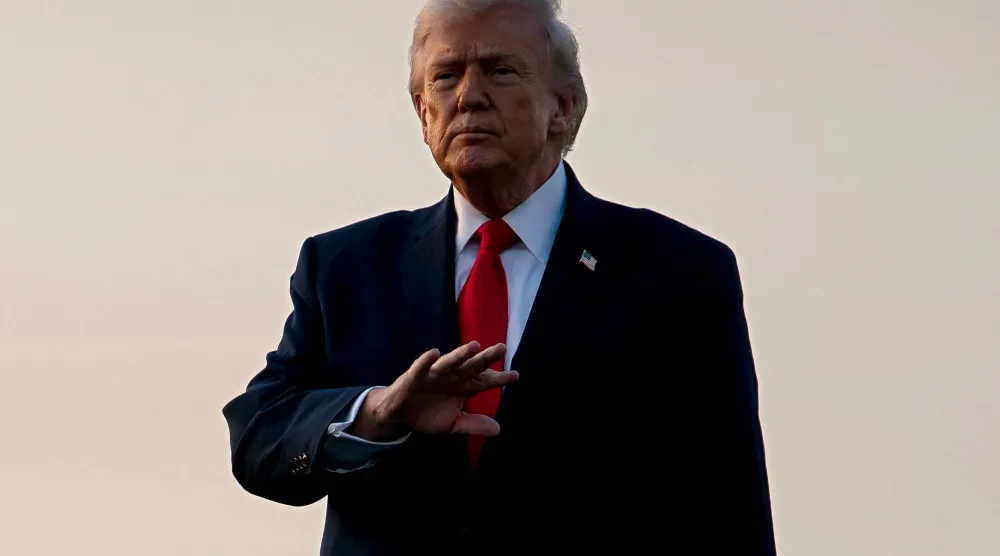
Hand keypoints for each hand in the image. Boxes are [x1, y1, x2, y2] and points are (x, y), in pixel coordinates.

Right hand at [349, 342, 518, 440]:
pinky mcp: (414, 376)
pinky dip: (426, 360)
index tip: (515, 376)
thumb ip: (473, 424)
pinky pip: (421, 367)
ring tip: (474, 346)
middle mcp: (452, 377)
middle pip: (472, 366)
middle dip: (485, 358)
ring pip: (450, 362)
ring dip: (460, 354)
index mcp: (463, 387)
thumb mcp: (453, 423)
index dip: (499, 378)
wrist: (399, 416)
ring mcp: (434, 374)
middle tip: (501, 348)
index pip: (484, 381)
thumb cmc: (428, 414)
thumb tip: (498, 429)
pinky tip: (435, 353)